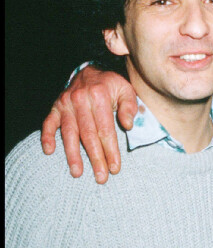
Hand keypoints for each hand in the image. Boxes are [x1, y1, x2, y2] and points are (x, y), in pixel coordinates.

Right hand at [41, 65, 137, 183]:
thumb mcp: (125, 89)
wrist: (89, 71)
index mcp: (100, 95)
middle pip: (89, 135)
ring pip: (69, 133)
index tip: (115, 167)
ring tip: (78, 173)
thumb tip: (128, 126)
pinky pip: (48, 123)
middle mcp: (81, 100)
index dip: (111, 150)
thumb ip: (129, 106)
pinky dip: (47, 137)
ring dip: (73, 155)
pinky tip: (49, 151)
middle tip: (101, 177)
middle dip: (95, 158)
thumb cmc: (110, 84)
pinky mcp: (55, 107)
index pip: (106, 129)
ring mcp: (66, 104)